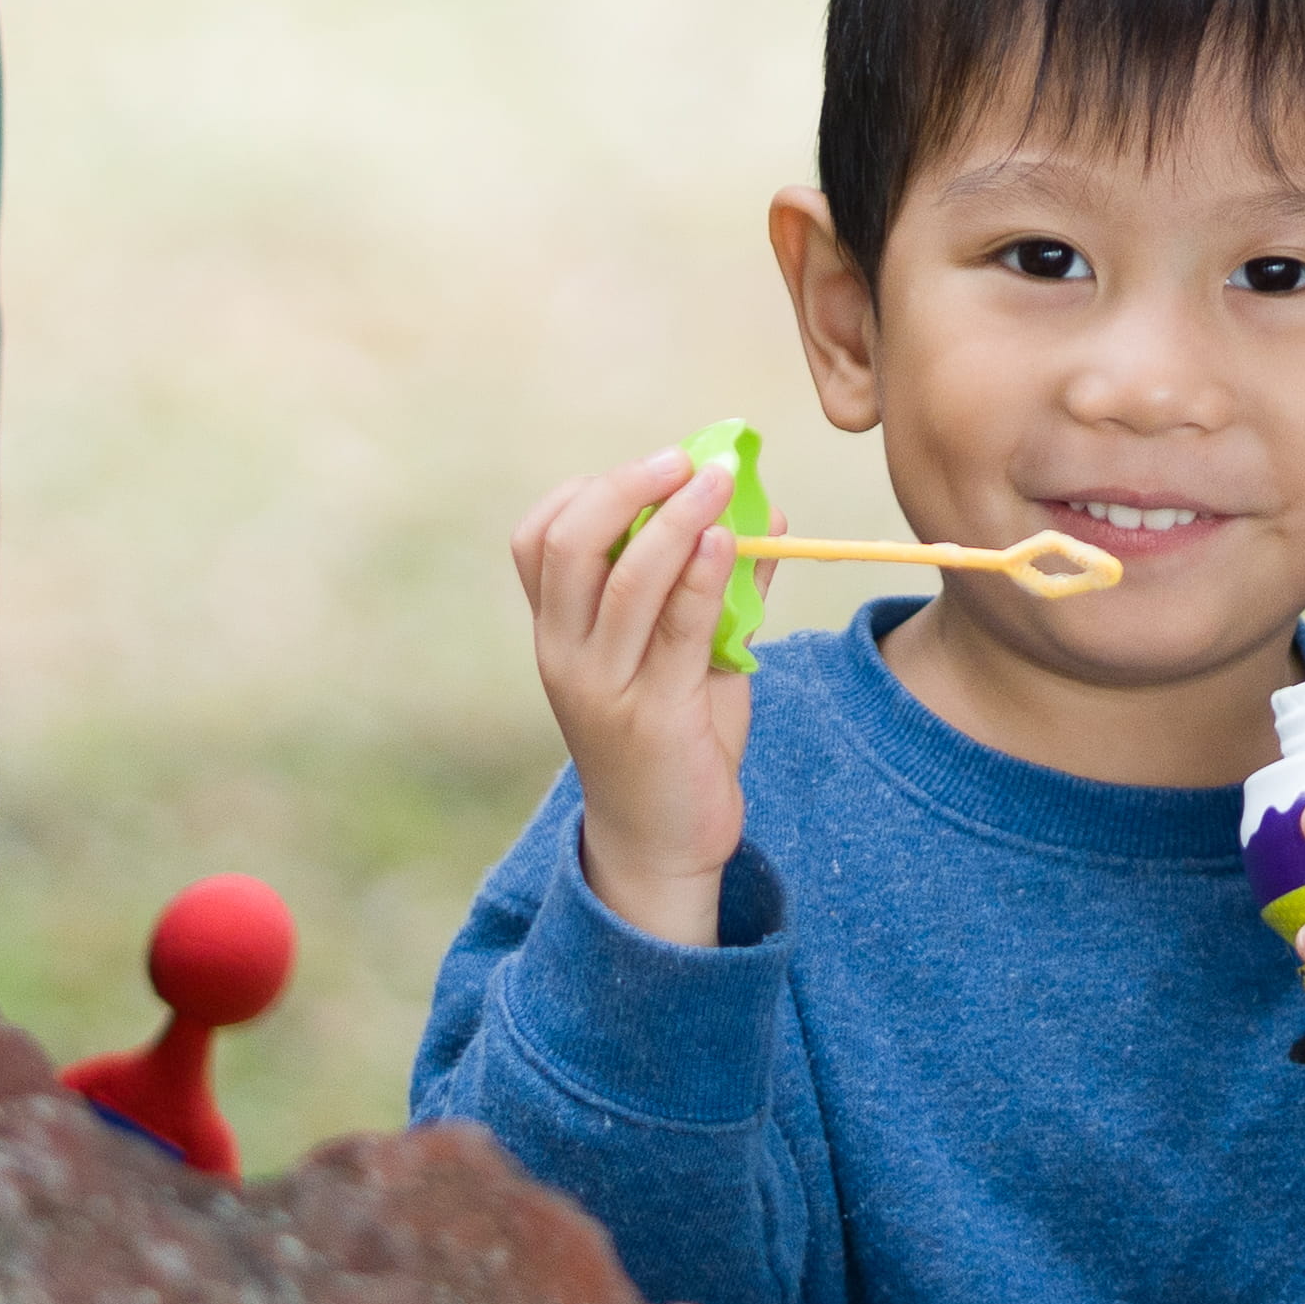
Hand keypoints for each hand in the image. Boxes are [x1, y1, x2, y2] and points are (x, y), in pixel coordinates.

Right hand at [512, 449, 753, 949]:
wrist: (663, 842)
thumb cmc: (674, 737)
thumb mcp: (687, 653)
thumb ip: (714, 587)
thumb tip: (766, 511)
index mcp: (557, 631)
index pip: (538, 538)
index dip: (590, 489)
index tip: (653, 470)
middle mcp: (564, 654)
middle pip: (568, 544)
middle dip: (627, 487)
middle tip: (685, 461)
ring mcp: (603, 686)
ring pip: (623, 579)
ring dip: (675, 518)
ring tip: (719, 482)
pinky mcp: (653, 715)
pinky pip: (675, 627)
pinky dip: (704, 573)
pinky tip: (732, 540)